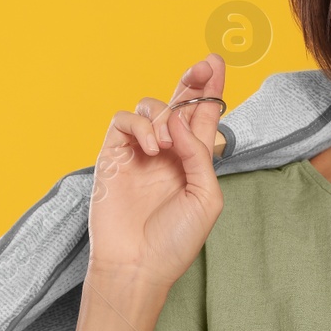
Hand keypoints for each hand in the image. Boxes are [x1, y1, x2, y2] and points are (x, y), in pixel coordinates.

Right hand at [87, 54, 226, 288]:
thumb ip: (199, 153)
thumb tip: (177, 117)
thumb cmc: (175, 240)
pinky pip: (123, 120)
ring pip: (150, 106)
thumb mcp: (206, 196)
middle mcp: (167, 151)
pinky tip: (151, 148)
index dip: (211, 90)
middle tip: (204, 66)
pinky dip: (139, 125)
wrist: (137, 266)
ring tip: (165, 147)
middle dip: (192, 80)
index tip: (217, 64)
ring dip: (163, 117)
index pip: (203, 116)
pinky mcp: (113, 155)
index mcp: (193, 161)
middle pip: (179, 102)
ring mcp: (139, 152)